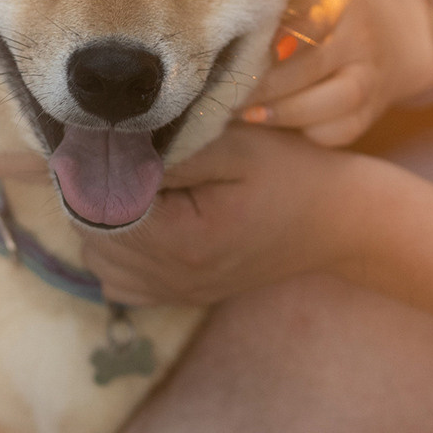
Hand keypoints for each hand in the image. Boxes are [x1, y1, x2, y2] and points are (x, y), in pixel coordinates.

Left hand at [80, 124, 370, 305]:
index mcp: (184, 240)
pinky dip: (117, 251)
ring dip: (103, 221)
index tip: (103, 137)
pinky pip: (120, 283)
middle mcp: (175, 278)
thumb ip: (169, 149)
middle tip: (120, 152)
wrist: (339, 219)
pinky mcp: (184, 294)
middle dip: (95, 193)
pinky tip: (144, 217)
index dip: (93, 170)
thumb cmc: (291, 172)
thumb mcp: (236, 145)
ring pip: (100, 261)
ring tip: (134, 182)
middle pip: (94, 237)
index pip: (100, 210)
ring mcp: (178, 292)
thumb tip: (109, 149)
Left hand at [239, 0, 432, 145]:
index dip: (281, 36)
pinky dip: (306, 133)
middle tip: (225, 88)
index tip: (244, 49)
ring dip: (285, 111)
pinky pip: (340, 131)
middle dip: (266, 81)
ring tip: (245, 114)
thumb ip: (278, 6)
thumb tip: (217, 25)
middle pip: (315, 63)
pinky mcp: (369, 114)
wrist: (398, 38)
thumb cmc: (330, 17)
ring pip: (334, 100)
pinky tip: (274, 128)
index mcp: (341, 3)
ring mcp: (368, 79)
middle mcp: (359, 40)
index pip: (313, 17)